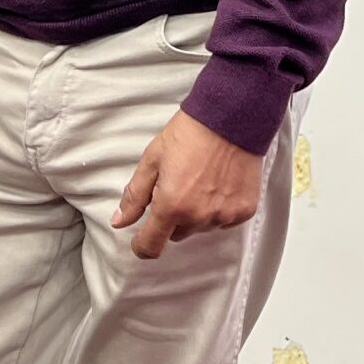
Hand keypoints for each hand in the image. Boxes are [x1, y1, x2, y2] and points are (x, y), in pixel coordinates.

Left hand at [112, 111, 260, 259]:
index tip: (141, 238)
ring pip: (201, 227)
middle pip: (177, 234)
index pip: (151, 246)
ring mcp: (223, 215)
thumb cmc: (189, 134)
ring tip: (202, 180)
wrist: (231, 117)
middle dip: (173, 217)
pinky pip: (224, 221)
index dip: (142, 245)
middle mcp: (198, 217)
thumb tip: (119, 221)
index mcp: (172, 205)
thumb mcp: (152, 159)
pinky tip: (219, 183)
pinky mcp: (244, 211)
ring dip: (197, 213)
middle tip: (178, 186)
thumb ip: (134, 195)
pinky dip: (219, 208)